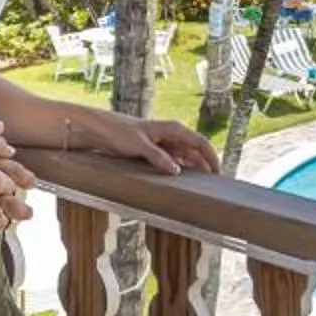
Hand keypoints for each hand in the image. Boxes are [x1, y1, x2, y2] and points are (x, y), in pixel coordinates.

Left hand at [82, 113, 218, 175]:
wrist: (97, 129)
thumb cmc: (116, 131)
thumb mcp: (138, 145)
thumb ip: (158, 157)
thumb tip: (176, 170)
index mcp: (172, 128)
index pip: (200, 142)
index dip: (212, 157)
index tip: (219, 173)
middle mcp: (170, 135)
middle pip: (195, 152)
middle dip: (205, 166)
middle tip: (213, 186)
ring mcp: (162, 144)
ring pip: (184, 158)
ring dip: (193, 170)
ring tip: (201, 187)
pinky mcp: (153, 152)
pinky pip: (172, 162)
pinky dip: (178, 171)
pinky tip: (181, 182)